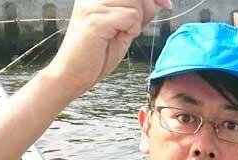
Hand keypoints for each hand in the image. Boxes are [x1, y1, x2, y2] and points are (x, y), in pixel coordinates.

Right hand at [48, 0, 171, 94]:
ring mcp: (92, 6)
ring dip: (136, 22)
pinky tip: (117, 38)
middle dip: (146, 8)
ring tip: (121, 34)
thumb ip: (137, 12)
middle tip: (135, 28)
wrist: (73, 75)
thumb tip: (159, 1)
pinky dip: (131, 30)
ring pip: (135, 2)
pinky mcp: (95, 21)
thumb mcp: (122, 28)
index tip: (164, 3)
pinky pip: (130, 17)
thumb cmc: (97, 54)